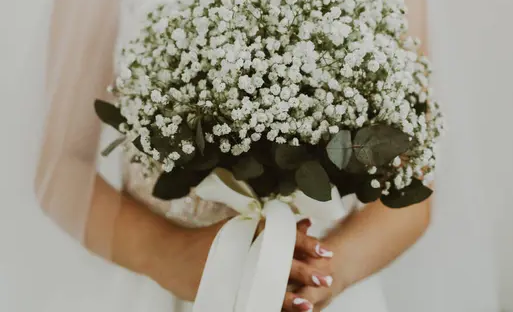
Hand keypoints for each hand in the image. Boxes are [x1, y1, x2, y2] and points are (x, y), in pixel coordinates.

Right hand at [146, 217, 333, 302]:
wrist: (172, 255)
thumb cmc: (209, 239)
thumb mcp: (242, 226)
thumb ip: (275, 226)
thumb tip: (306, 223)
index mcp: (249, 235)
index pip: (283, 239)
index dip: (306, 246)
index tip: (326, 252)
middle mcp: (244, 254)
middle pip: (279, 265)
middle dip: (304, 273)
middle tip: (325, 279)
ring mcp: (235, 275)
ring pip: (267, 288)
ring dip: (289, 297)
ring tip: (306, 304)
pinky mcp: (227, 293)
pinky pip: (251, 302)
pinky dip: (267, 307)